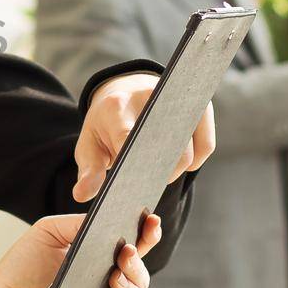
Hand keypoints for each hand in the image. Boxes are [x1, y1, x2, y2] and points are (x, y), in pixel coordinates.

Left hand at [0, 213, 160, 287]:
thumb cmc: (23, 264)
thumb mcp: (49, 232)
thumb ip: (79, 224)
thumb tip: (110, 221)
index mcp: (103, 261)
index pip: (138, 248)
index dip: (150, 235)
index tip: (150, 221)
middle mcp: (110, 287)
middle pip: (144, 279)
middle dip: (138, 265)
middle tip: (123, 253)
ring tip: (114, 280)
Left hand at [77, 73, 213, 201]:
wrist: (127, 91)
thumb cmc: (106, 125)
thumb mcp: (90, 145)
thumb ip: (88, 171)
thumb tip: (81, 196)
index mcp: (117, 108)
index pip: (129, 139)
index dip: (135, 168)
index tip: (134, 187)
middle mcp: (152, 98)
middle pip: (165, 152)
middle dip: (158, 175)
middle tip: (146, 182)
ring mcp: (180, 100)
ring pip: (189, 152)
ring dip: (176, 170)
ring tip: (156, 170)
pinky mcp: (201, 106)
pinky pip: (206, 147)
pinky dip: (194, 162)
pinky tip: (176, 164)